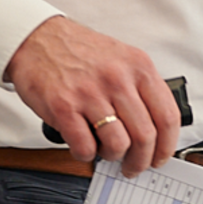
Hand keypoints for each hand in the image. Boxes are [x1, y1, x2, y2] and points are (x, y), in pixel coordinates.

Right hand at [5, 16, 179, 177]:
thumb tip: (155, 128)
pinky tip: (82, 145)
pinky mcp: (63, 106)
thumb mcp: (120, 57)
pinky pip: (85, 146)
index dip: (167, 146)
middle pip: (145, 136)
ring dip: (112, 156)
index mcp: (137, 66)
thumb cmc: (76, 50)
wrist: (35, 38)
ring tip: (104, 150)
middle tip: (133, 165)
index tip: (160, 156)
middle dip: (141, 161)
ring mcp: (89, 92)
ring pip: (118, 145)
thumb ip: (139, 88)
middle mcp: (116, 78)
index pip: (167, 116)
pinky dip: (86, 154)